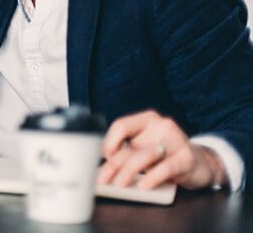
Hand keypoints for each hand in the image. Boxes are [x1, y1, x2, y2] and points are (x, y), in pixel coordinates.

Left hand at [97, 110, 226, 189]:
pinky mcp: (187, 159)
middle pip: (130, 146)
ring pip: (144, 156)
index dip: (109, 142)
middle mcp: (161, 126)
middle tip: (103, 179)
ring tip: (120, 184)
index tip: (104, 157)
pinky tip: (142, 186)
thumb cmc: (167, 155)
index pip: (121, 125)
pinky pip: (165, 168)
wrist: (203, 163)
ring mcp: (176, 141)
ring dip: (128, 172)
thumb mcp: (146, 147)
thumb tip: (103, 166)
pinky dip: (151, 178)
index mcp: (148, 120)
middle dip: (113, 165)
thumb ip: (128, 151)